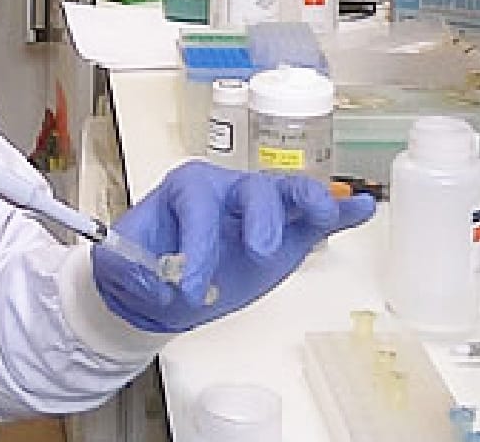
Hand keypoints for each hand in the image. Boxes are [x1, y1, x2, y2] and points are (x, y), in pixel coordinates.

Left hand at [93, 161, 373, 332]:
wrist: (158, 286)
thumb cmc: (142, 264)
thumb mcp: (119, 263)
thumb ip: (126, 263)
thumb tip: (141, 271)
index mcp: (186, 189)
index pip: (198, 204)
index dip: (197, 244)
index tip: (188, 289)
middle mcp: (226, 190)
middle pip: (251, 189)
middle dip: (259, 219)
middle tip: (259, 253)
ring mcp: (259, 210)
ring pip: (286, 193)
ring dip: (308, 199)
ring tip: (323, 212)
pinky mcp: (285, 234)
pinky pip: (314, 218)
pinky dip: (338, 213)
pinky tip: (360, 209)